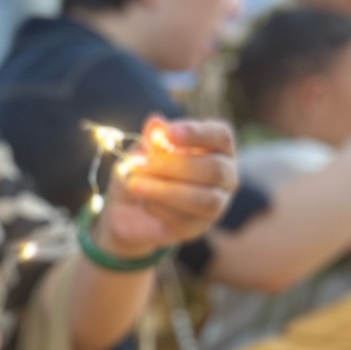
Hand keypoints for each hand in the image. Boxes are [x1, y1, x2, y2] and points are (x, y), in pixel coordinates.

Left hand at [97, 116, 237, 254]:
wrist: (126, 209)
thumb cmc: (142, 171)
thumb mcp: (140, 151)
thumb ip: (150, 140)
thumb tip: (155, 122)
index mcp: (215, 147)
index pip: (221, 136)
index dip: (197, 133)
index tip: (169, 132)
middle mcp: (224, 175)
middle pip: (215, 169)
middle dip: (175, 166)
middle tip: (140, 164)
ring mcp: (215, 203)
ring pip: (205, 200)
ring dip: (166, 191)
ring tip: (134, 185)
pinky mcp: (198, 227)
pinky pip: (186, 220)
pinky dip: (160, 209)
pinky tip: (144, 202)